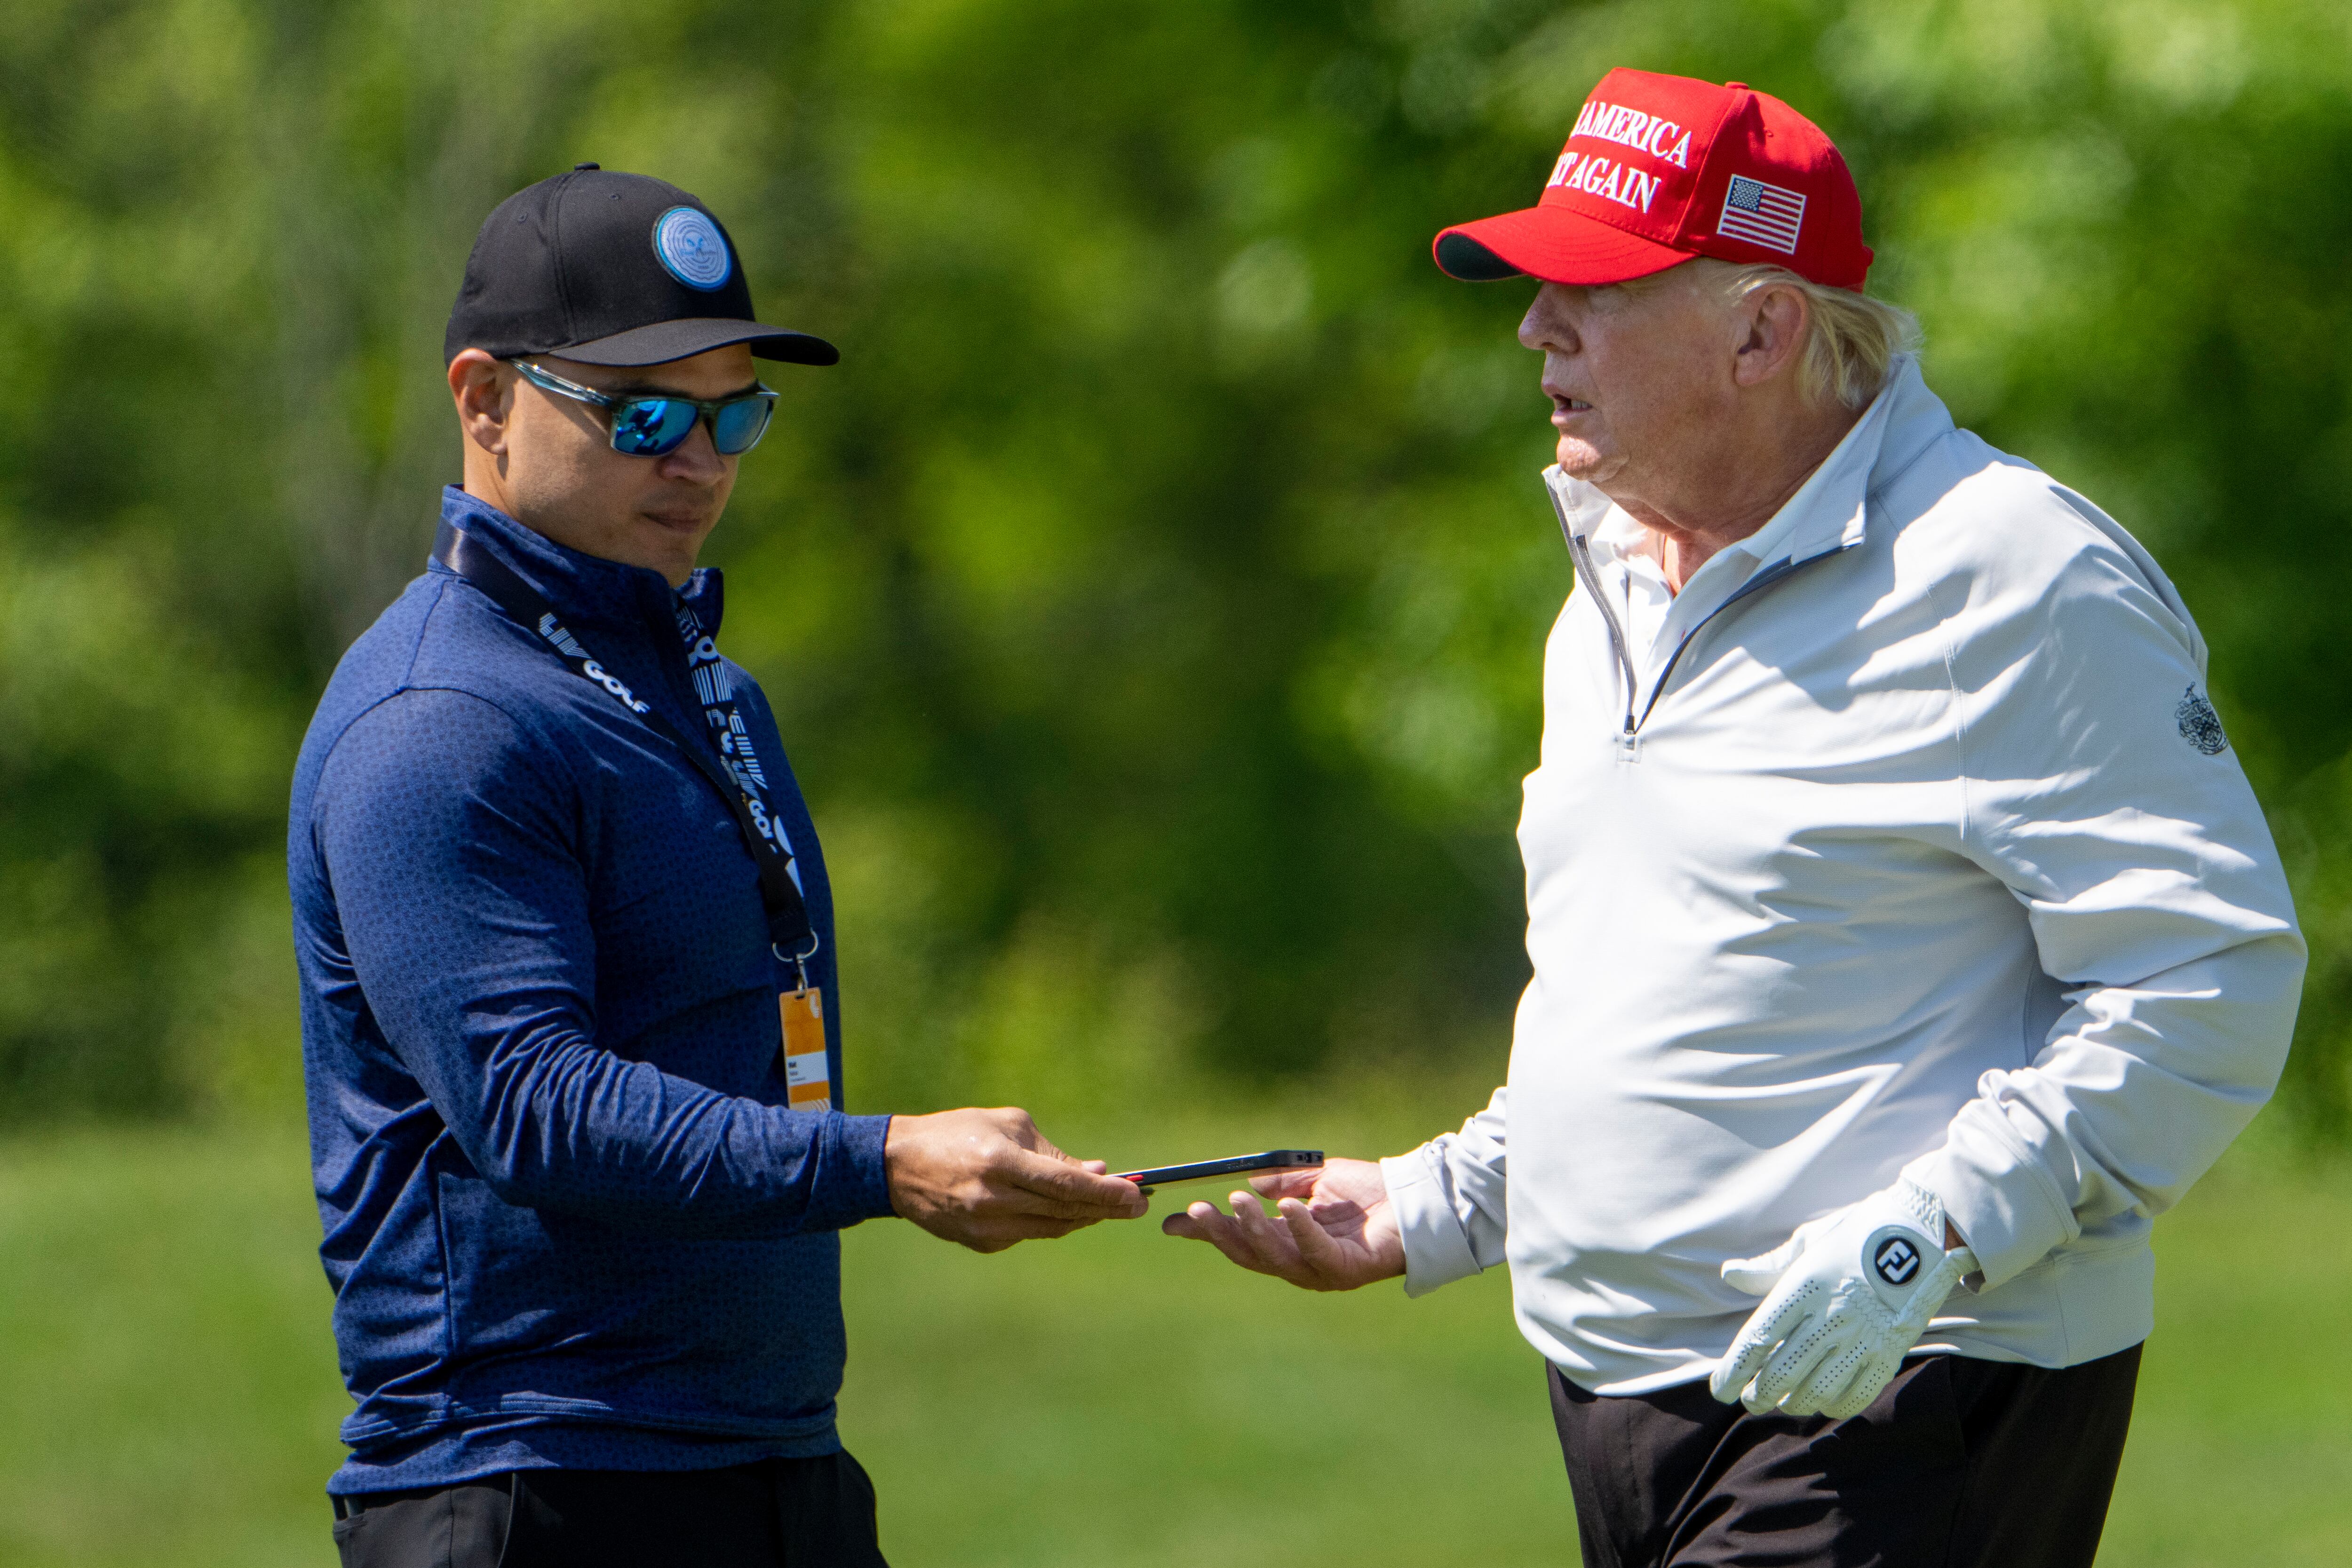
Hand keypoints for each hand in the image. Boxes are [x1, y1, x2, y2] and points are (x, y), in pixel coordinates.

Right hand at [884, 1107, 1146, 1252]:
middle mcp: (993, 1199)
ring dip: (1084, 1218)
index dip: (1105, 1193)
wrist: (898, 1166)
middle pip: (1064, 1211)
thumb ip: (1053, 1152)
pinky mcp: (980, 1244)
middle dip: (1105, 1209)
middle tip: (1136, 1205)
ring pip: (1051, 1229)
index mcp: (1000, 1162)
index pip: (1066, 1184)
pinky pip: (1028, 1235)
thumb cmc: (958, 1133)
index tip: (1136, 1196)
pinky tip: (1063, 1211)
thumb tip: (1097, 1171)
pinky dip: (1051, 1223)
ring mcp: (985, 1227)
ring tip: (1108, 1207)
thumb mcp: (1008, 1126)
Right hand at [1159, 1156, 1402, 1289]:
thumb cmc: (1369, 1192)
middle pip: (1248, 1254)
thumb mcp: (1315, 1180)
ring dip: (1252, 1229)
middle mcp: (1299, 1262)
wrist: (1414, 1199)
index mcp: (1288, 1242)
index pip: (1238, 1241)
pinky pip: (1315, 1253)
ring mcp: (1321, 1270)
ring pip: (1274, 1257)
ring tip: (1235, 1201)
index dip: (1206, 1233)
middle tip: (1197, 1209)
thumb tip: (1247, 1183)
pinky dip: (1300, 1229)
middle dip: (1220, 1233)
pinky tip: (1289, 1207)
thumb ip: (1282, 1182)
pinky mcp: (1346, 1270)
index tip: (1172, 1222)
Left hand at [1709, 1179, 1977, 1418]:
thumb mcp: (1809, 1241)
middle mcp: (1832, 1315)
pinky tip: (1823, 1402)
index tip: (1720, 1389)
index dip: (1734, 1371)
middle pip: (1783, 1372)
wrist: (1924, 1232)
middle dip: (1760, 1395)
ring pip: (1818, 1390)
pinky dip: (1835, 1407)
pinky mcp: (1892, 1351)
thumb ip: (1768, 1267)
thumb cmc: (1856, 1233)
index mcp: (1805, 1286)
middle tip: (1751, 1400)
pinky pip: (1858, 1394)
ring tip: (1783, 1402)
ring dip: (1793, 1404)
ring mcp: (1864, 1336)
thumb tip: (1728, 1274)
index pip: (1758, 1338)